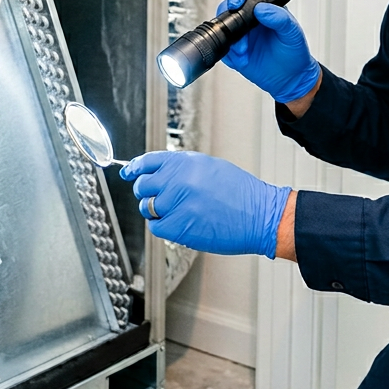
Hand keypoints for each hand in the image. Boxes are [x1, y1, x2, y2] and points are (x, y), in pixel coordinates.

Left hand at [120, 151, 290, 258]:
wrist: (260, 215)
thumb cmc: (240, 193)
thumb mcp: (210, 168)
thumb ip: (182, 168)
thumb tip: (158, 173)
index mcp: (185, 162)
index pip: (148, 161)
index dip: (134, 168)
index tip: (128, 173)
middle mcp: (178, 180)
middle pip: (143, 186)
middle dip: (147, 192)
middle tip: (159, 197)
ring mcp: (177, 203)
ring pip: (147, 207)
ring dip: (156, 210)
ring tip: (177, 211)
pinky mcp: (179, 226)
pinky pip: (156, 226)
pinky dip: (162, 225)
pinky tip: (177, 223)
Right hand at [218, 0, 320, 103]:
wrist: (291, 79)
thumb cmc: (295, 53)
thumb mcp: (293, 34)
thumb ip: (280, 18)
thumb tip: (262, 8)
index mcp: (266, 6)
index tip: (237, 2)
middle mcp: (251, 17)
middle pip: (228, 6)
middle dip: (230, 20)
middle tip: (240, 34)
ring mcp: (241, 34)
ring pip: (222, 28)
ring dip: (231, 40)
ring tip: (244, 51)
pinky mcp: (234, 51)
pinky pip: (223, 49)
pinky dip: (230, 55)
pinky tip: (243, 59)